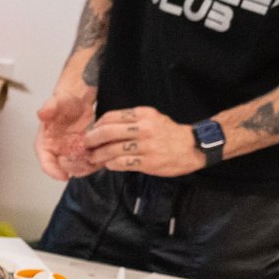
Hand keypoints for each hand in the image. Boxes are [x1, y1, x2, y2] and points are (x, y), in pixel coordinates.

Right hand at [35, 89, 95, 179]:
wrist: (78, 100)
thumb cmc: (64, 102)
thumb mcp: (56, 102)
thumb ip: (49, 107)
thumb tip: (43, 113)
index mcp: (45, 144)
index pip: (46, 163)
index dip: (53, 172)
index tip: (64, 176)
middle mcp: (56, 151)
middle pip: (63, 169)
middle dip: (76, 168)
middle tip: (87, 163)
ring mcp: (70, 153)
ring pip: (77, 168)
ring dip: (87, 167)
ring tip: (97, 160)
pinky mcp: (83, 152)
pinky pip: (88, 163)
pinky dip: (95, 162)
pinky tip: (103, 156)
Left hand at [83, 106, 202, 177]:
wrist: (193, 147)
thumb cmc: (169, 133)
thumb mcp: (153, 118)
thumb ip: (132, 120)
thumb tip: (105, 126)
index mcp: (143, 114)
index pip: (110, 117)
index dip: (96, 126)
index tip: (91, 132)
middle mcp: (144, 128)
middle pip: (106, 132)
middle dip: (91, 140)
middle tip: (86, 145)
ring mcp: (146, 146)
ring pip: (111, 149)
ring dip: (98, 155)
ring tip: (94, 158)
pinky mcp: (148, 162)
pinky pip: (121, 163)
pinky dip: (110, 164)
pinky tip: (109, 164)